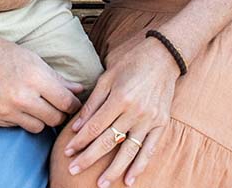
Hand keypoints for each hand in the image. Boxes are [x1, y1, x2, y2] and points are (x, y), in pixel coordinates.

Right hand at [0, 28, 83, 131]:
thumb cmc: (1, 53)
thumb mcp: (31, 58)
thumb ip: (56, 78)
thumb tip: (79, 90)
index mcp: (35, 76)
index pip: (66, 102)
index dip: (74, 105)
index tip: (73, 105)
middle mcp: (23, 96)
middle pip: (55, 119)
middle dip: (59, 114)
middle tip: (55, 106)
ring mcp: (7, 110)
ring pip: (38, 127)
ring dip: (40, 118)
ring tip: (33, 105)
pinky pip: (18, 127)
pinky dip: (20, 119)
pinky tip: (13, 105)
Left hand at [62, 37, 179, 185]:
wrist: (163, 56)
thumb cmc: (131, 62)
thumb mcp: (108, 76)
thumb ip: (93, 102)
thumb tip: (77, 125)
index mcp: (120, 97)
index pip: (95, 126)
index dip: (80, 140)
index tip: (68, 151)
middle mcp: (135, 111)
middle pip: (108, 141)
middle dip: (89, 158)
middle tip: (73, 170)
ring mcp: (150, 119)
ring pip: (128, 150)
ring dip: (113, 169)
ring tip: (101, 184)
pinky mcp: (161, 124)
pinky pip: (149, 149)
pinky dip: (140, 166)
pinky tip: (129, 179)